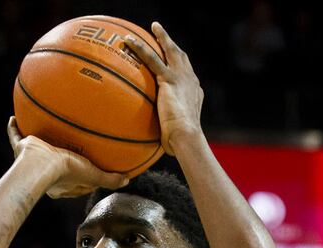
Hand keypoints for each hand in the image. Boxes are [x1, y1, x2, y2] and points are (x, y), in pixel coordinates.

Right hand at [7, 116, 128, 198]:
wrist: (42, 165)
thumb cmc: (67, 172)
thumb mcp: (94, 175)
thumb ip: (110, 179)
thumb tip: (127, 179)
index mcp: (61, 183)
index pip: (73, 179)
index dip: (81, 174)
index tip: (88, 166)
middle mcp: (45, 174)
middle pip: (53, 163)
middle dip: (59, 156)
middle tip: (65, 147)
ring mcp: (31, 159)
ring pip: (34, 149)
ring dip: (37, 140)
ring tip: (40, 129)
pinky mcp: (21, 148)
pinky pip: (15, 136)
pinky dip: (14, 128)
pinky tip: (13, 117)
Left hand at [124, 22, 203, 154]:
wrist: (186, 137)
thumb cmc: (181, 144)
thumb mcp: (175, 136)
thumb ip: (166, 133)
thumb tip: (157, 146)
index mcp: (194, 93)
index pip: (187, 75)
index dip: (180, 66)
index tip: (173, 61)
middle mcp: (191, 82)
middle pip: (182, 57)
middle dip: (173, 45)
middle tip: (163, 35)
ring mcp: (182, 78)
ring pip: (170, 51)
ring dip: (162, 38)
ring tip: (153, 27)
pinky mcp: (170, 79)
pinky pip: (152, 59)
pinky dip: (140, 48)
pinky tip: (128, 41)